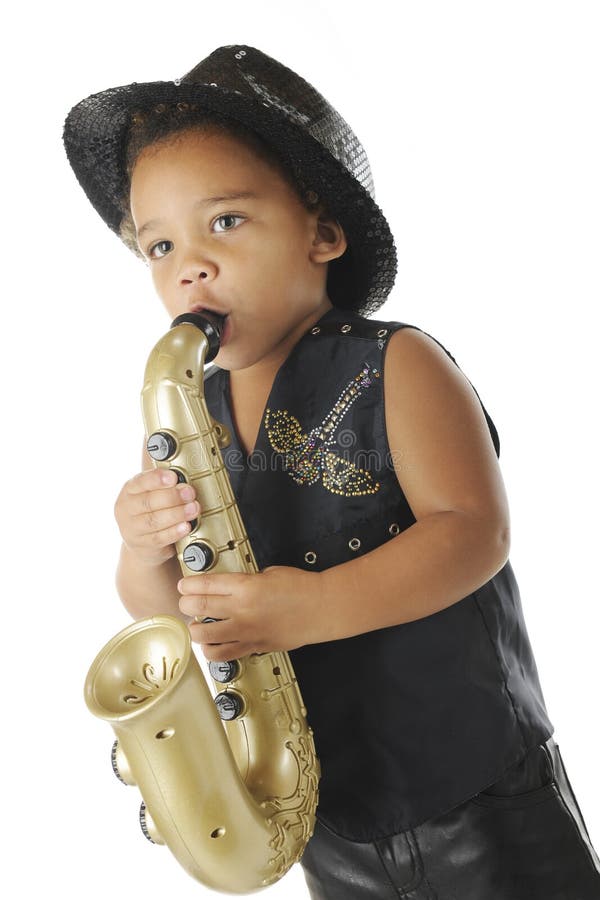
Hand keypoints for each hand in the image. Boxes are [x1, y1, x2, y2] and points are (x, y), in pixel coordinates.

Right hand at [114, 468, 199, 565]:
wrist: (141, 540)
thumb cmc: (150, 510)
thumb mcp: (152, 493)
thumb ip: (165, 486)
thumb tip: (184, 482)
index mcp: (129, 489)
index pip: (141, 481)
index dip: (157, 479)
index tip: (173, 477)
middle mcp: (127, 508)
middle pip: (149, 502)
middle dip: (173, 496)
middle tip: (190, 493)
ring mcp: (132, 528)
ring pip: (154, 521)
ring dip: (177, 514)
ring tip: (193, 509)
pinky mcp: (142, 544)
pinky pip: (159, 538)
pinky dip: (174, 532)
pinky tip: (186, 526)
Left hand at [177, 565, 321, 660]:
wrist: (322, 608)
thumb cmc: (301, 588)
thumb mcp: (269, 573)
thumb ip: (245, 581)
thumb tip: (227, 588)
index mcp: (246, 586)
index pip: (204, 585)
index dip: (188, 585)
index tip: (183, 585)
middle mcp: (242, 610)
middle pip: (198, 608)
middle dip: (186, 605)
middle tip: (186, 603)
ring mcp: (246, 631)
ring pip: (204, 636)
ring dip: (195, 630)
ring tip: (197, 626)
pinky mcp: (254, 646)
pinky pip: (224, 654)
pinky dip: (213, 651)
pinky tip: (212, 644)